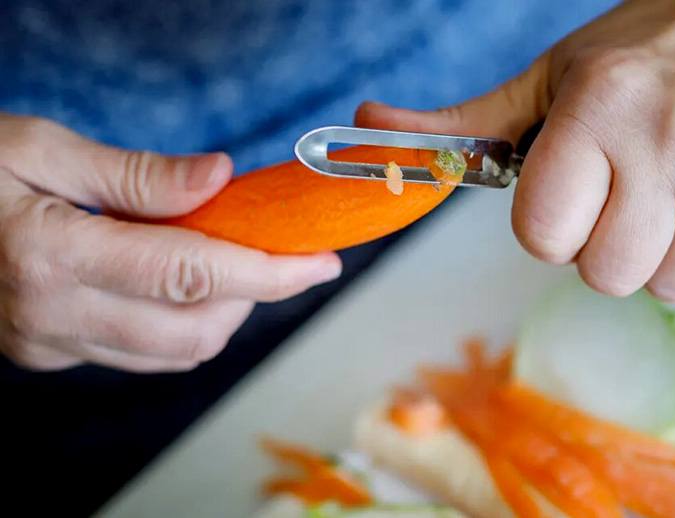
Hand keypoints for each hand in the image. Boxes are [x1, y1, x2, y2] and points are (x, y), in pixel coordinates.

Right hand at [0, 114, 340, 371]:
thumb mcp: (40, 146)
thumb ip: (137, 174)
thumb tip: (219, 178)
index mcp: (50, 253)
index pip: (192, 275)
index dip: (269, 273)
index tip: (320, 263)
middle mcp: (50, 315)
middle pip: (195, 332)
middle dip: (250, 295)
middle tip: (265, 247)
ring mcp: (46, 345)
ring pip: (173, 353)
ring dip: (218, 311)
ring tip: (219, 257)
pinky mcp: (45, 354)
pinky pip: (138, 353)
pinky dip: (177, 321)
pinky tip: (172, 279)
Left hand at [356, 0, 674, 300]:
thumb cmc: (635, 52)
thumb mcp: (541, 81)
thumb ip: (458, 124)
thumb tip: (366, 126)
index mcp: (599, 108)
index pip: (543, 234)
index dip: (545, 228)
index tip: (564, 198)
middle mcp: (669, 137)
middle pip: (606, 274)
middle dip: (598, 250)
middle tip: (616, 200)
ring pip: (668, 283)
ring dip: (653, 256)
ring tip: (662, 199)